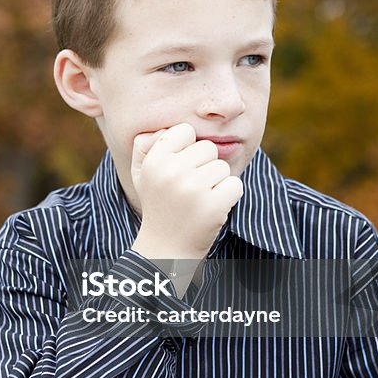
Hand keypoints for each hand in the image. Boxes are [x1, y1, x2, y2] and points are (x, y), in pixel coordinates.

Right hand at [131, 123, 242, 260]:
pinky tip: (211, 209)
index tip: (180, 168)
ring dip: (216, 183)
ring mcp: (193, 189)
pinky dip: (229, 196)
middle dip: (204, 167)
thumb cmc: (159, 204)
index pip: (186, 130)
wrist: (166, 249)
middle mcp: (171, 172)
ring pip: (222, 167)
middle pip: (208, 148)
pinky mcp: (213, 206)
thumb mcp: (142, 173)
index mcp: (154, 160)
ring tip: (198, 200)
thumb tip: (165, 127)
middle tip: (189, 190)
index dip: (188, 148)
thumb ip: (144, 144)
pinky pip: (235, 184)